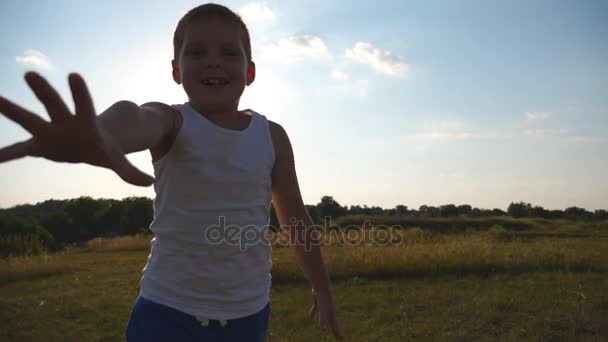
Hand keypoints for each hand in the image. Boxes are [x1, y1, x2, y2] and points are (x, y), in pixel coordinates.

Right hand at [0, 72, 152, 185]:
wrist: (90, 145)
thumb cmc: (104, 148)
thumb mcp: (117, 160)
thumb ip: (130, 172)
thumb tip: (149, 182)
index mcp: (86, 123)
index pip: (84, 105)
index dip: (80, 92)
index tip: (74, 75)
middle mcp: (65, 123)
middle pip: (54, 104)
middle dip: (44, 91)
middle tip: (30, 74)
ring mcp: (50, 132)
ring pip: (29, 119)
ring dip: (12, 109)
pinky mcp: (39, 145)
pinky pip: (20, 150)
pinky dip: (8, 154)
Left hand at [309, 287, 344, 339]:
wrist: (321, 285)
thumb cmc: (322, 298)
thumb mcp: (322, 310)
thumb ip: (323, 320)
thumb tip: (325, 330)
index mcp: (331, 315)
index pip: (335, 327)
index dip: (338, 334)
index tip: (343, 341)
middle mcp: (329, 311)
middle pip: (333, 324)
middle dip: (335, 331)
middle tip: (339, 338)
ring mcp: (323, 307)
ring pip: (324, 317)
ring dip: (325, 324)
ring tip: (325, 330)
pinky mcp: (318, 302)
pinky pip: (316, 311)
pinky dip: (314, 315)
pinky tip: (311, 318)